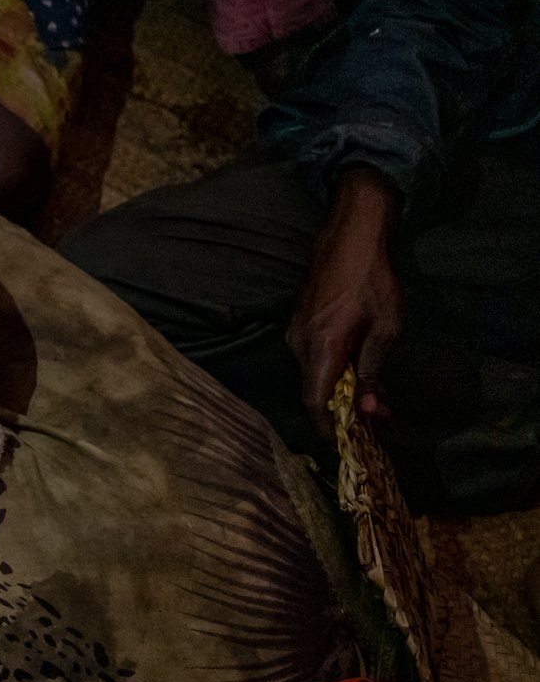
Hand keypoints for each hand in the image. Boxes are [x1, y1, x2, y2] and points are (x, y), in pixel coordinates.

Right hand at [289, 169, 403, 439]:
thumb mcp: (386, 328)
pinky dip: (334, 371)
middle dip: (343, 410)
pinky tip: (358, 368)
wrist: (350, 237)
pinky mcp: (298, 323)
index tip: (346, 444)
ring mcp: (295, 332)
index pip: (315, 401)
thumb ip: (374, 370)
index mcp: (321, 347)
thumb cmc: (372, 281)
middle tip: (380, 415)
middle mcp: (299, 344)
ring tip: (376, 393)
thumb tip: (371, 408)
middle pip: (314, 391)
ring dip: (341, 389)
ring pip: (314, 375)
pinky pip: (313, 358)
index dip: (328, 428)